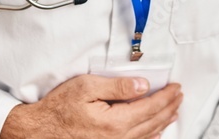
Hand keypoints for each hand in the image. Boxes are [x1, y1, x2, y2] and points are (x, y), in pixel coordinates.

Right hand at [0, 74, 181, 138]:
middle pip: (153, 122)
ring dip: (163, 122)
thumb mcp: (87, 87)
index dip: (166, 96)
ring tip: (173, 111)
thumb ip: (118, 86)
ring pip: (148, 136)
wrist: (39, 131)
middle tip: (179, 96)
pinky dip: (150, 137)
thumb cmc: (59, 108)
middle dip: (169, 107)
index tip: (176, 87)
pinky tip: (155, 132)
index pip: (151, 107)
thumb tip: (143, 85)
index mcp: (116, 122)